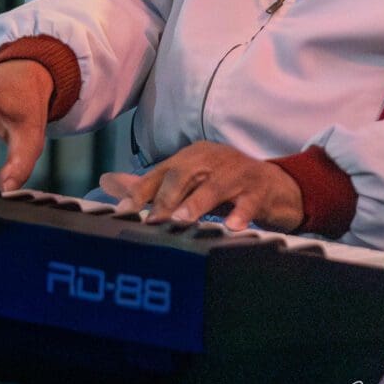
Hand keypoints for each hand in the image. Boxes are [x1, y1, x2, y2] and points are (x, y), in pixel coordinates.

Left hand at [100, 141, 303, 231]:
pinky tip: (233, 227)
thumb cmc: (226, 183)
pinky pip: (250, 199)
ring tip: (184, 220)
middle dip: (166, 197)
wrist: (278, 185)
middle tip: (152, 221)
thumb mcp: (189, 181)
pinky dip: (241, 212)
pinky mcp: (261, 187)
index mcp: (191, 156)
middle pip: (184, 172)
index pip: (160, 172)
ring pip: (214, 184)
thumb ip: (149, 185)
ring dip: (198, 202)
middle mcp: (211, 158)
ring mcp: (237, 171)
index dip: (140, 192)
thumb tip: (106, 181)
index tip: (122, 213)